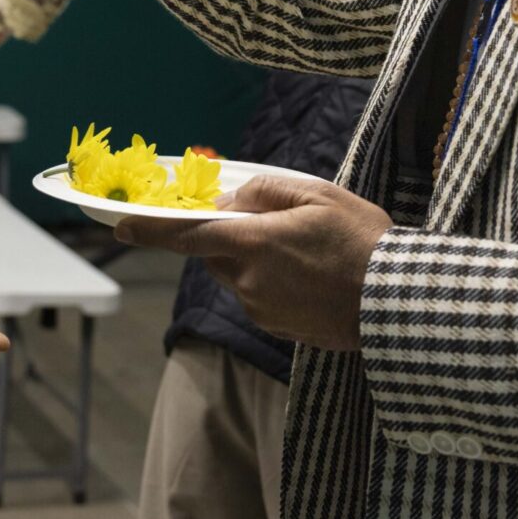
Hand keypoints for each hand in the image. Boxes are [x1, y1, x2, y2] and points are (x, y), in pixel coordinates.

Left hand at [114, 177, 392, 350]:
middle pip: (215, 251)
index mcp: (255, 243)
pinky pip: (256, 295)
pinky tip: (309, 275)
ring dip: (253, 257)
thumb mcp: (317, 195)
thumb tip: (230, 198)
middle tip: (273, 222)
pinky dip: (269, 281)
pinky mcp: (275, 327)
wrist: (396, 305)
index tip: (120, 225)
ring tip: (305, 250)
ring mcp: (261, 308)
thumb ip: (265, 191)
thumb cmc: (363, 242)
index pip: (187, 235)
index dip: (149, 230)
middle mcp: (248, 280)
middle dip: (228, 234)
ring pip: (236, 273)